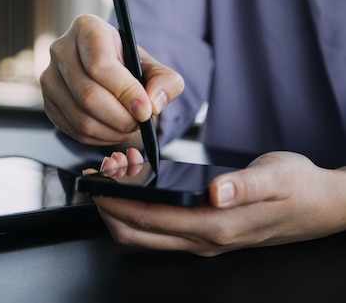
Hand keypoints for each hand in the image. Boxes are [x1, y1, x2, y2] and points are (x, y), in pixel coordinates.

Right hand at [40, 14, 183, 145]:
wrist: (106, 73)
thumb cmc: (128, 65)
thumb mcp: (153, 66)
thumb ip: (165, 81)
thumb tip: (153, 102)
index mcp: (87, 28)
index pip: (100, 65)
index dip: (125, 92)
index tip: (145, 109)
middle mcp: (61, 49)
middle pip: (88, 95)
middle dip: (120, 117)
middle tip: (139, 121)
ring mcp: (49, 77)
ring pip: (80, 117)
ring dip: (111, 130)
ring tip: (128, 125)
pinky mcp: (48, 102)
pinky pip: (73, 129)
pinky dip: (98, 137)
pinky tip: (112, 129)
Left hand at [91, 150, 345, 255]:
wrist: (319, 205)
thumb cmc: (299, 187)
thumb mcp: (277, 176)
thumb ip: (245, 185)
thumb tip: (216, 191)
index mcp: (217, 224)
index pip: (150, 219)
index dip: (117, 202)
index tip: (96, 183)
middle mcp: (205, 239)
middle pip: (137, 233)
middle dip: (109, 208)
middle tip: (98, 178)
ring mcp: (203, 240)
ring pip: (145, 234)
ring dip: (121, 209)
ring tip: (114, 176)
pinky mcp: (205, 233)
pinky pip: (160, 229)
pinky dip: (139, 211)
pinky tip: (139, 186)